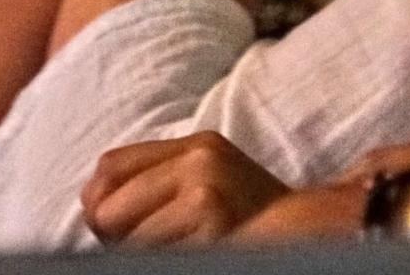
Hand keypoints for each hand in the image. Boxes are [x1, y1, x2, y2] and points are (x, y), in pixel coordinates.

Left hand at [82, 132, 292, 245]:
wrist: (320, 233)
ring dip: (142, 256)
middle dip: (114, 236)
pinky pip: (159, 259)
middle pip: (108, 207)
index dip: (97, 201)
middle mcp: (200, 162)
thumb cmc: (256, 217)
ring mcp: (208, 195)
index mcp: (197, 146)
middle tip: (147, 247)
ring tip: (181, 251)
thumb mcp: (211, 180)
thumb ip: (157, 180)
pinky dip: (167, 262)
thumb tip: (90, 204)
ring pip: (130, 242)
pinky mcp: (215, 229)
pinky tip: (196, 256)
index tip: (109, 227)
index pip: (109, 167)